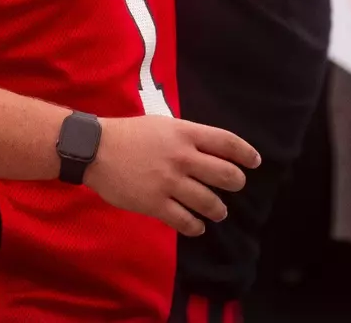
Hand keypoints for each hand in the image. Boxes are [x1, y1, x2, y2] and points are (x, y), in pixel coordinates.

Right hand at [84, 115, 259, 236]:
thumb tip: (209, 149)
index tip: (255, 162)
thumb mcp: (162, 124)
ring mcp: (170, 182)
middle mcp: (183, 157)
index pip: (227, 142)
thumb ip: (186, 136)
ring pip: (210, 202)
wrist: (96, 150)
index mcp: (185, 133)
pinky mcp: (156, 204)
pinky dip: (196, 226)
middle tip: (235, 186)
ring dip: (219, 209)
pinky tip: (197, 226)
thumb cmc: (129, 134)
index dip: (246, 153)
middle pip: (226, 174)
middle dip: (236, 183)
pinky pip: (186, 221)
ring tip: (218, 211)